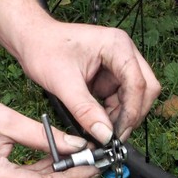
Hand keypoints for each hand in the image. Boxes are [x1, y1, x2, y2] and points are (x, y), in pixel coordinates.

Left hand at [20, 20, 160, 143]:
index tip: (117, 134)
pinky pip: (122, 99)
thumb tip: (104, 135)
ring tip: (100, 130)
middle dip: (132, 114)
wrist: (31, 40)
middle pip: (146, 89)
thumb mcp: (63, 83)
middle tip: (114, 137)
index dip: (131, 112)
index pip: (138, 83)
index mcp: (117, 46)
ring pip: (135, 97)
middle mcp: (124, 52)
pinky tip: (97, 122)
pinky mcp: (112, 75)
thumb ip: (85, 110)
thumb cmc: (44, 49)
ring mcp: (120, 64)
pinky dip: (113, 113)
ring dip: (121, 116)